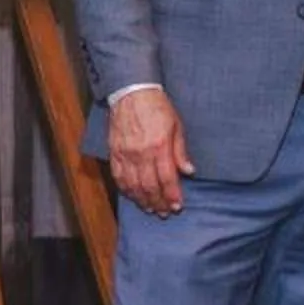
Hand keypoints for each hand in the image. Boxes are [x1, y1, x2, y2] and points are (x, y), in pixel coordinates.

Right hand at [107, 89, 193, 216]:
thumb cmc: (157, 107)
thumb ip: (181, 151)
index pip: (167, 178)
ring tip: (149, 209)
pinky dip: (126, 189)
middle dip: (158, 202)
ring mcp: (126, 154)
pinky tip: (132, 196)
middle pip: (150, 186)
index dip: (172, 195)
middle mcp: (141, 153)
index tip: (177, 206)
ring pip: (133, 185)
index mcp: (159, 146)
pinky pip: (118, 176)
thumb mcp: (176, 126)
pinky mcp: (114, 152)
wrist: (132, 92)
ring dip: (142, 200)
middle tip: (164, 213)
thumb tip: (189, 171)